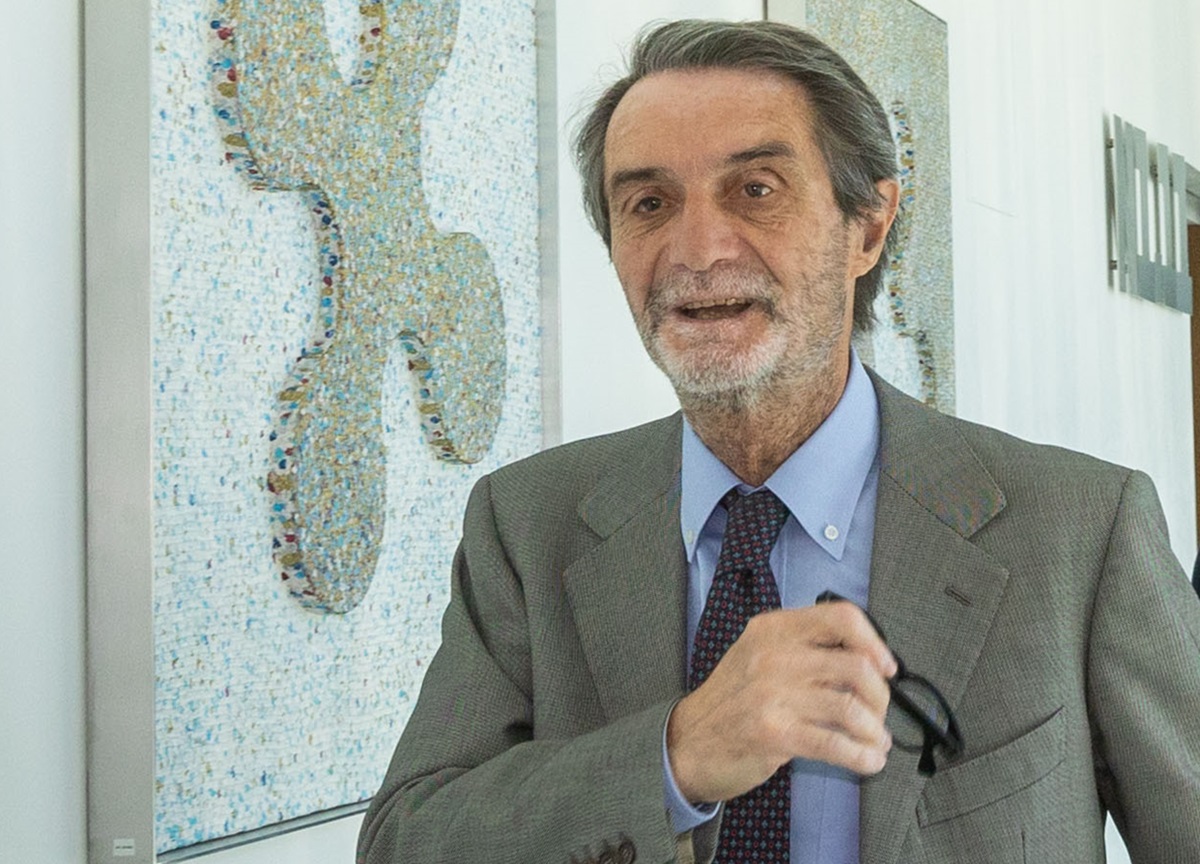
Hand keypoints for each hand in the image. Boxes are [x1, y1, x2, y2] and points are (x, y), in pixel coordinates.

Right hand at [666, 603, 896, 803]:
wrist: (688, 741)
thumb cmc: (730, 701)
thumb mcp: (758, 655)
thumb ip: (803, 649)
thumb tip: (865, 661)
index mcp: (774, 629)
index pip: (841, 617)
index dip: (874, 641)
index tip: (887, 666)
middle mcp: (774, 655)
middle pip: (856, 665)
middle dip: (880, 696)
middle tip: (879, 712)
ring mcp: (773, 694)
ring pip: (852, 708)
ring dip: (875, 731)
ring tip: (875, 741)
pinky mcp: (775, 733)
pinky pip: (837, 744)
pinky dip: (863, 756)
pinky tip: (868, 760)